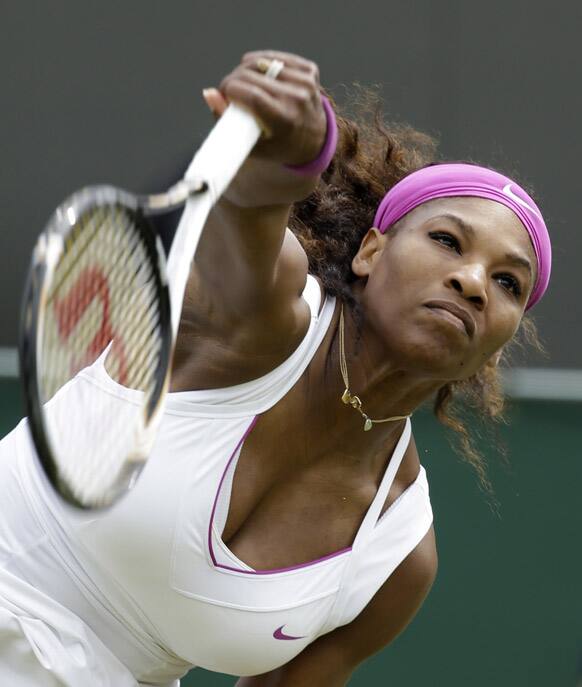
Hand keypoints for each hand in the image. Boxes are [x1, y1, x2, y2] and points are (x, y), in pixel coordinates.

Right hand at [203, 50, 326, 166]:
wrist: (316, 140)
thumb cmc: (279, 146)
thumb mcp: (252, 145)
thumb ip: (227, 121)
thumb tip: (208, 93)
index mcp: (285, 120)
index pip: (250, 94)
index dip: (229, 89)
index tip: (223, 95)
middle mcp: (298, 98)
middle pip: (252, 74)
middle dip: (233, 79)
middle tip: (230, 92)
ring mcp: (306, 82)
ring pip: (261, 61)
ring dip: (246, 70)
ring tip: (245, 85)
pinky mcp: (309, 70)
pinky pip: (275, 56)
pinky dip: (262, 63)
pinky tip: (260, 75)